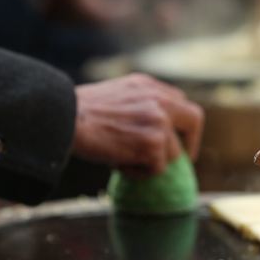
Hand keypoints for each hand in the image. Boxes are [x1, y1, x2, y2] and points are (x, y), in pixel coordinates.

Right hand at [73, 74, 203, 176]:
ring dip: (150, 162)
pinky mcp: (153, 143)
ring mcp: (158, 120)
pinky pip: (157, 169)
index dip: (180, 123)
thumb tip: (151, 129)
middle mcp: (158, 99)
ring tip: (121, 158)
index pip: (178, 102)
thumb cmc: (78, 113)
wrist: (65, 118)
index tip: (176, 138)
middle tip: (185, 159)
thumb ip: (137, 104)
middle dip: (191, 142)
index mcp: (147, 85)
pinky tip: (117, 164)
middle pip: (193, 119)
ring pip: (172, 153)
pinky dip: (138, 173)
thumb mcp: (115, 96)